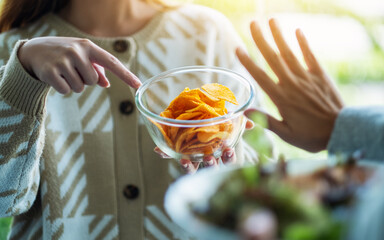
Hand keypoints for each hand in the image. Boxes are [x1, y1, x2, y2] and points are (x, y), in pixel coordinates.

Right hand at [18, 37, 140, 93]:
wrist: (33, 51)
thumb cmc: (64, 55)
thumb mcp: (81, 56)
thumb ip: (96, 69)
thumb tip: (106, 84)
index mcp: (88, 47)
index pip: (112, 62)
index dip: (126, 75)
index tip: (139, 85)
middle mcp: (77, 51)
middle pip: (93, 81)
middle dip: (84, 80)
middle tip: (72, 70)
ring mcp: (63, 61)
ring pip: (80, 88)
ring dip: (73, 84)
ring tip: (63, 72)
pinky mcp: (51, 72)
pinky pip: (67, 91)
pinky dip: (62, 88)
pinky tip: (55, 77)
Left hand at [154, 119, 253, 173]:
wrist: (204, 118)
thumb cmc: (220, 124)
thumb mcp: (231, 122)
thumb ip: (241, 123)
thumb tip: (251, 124)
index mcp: (222, 154)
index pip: (228, 161)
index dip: (228, 158)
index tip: (228, 150)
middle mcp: (208, 160)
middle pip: (210, 169)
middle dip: (210, 164)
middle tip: (209, 157)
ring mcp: (194, 159)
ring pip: (192, 169)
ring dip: (188, 166)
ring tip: (184, 160)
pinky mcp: (179, 152)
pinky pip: (173, 156)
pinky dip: (166, 153)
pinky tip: (159, 151)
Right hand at [236, 19, 343, 151]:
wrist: (340, 131)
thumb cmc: (311, 136)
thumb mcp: (286, 133)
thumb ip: (266, 120)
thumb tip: (245, 111)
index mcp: (281, 98)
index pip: (260, 76)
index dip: (248, 62)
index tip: (238, 48)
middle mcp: (291, 84)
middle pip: (273, 58)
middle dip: (261, 40)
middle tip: (252, 24)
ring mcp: (306, 77)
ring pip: (289, 53)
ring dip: (279, 36)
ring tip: (271, 20)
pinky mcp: (320, 75)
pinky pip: (310, 56)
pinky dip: (304, 43)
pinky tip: (297, 31)